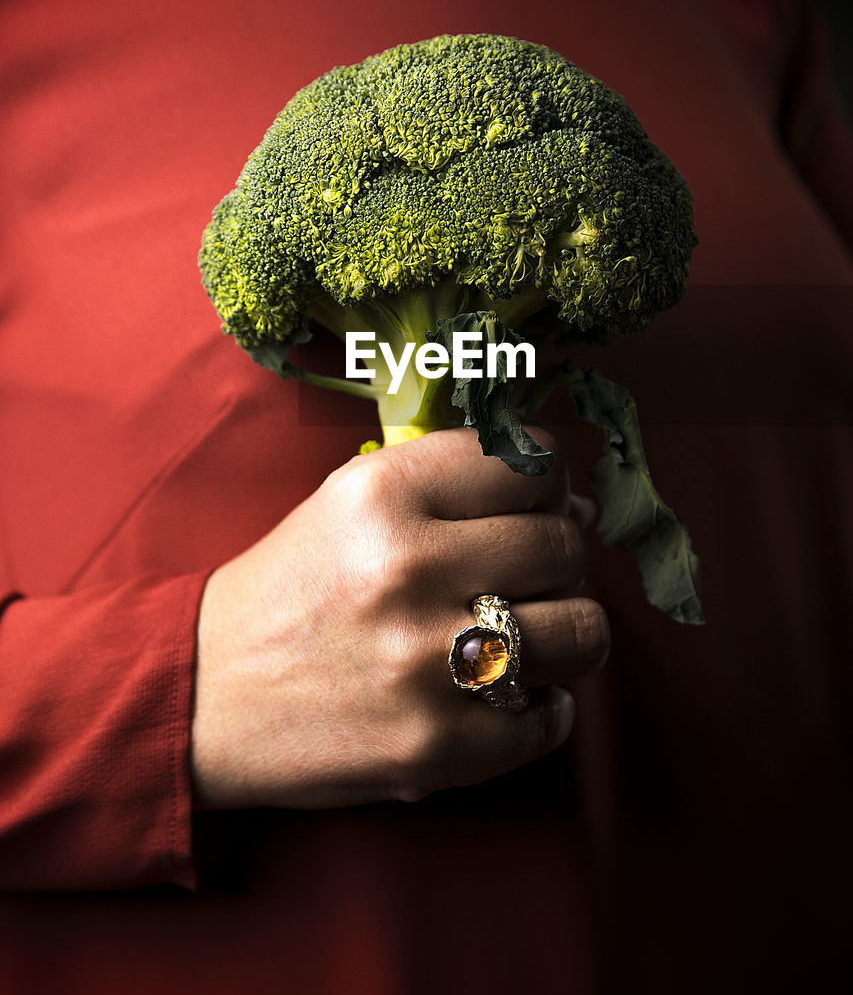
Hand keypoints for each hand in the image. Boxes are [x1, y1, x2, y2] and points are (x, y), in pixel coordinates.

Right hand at [191, 428, 609, 809]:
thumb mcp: (350, 500)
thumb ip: (454, 485)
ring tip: (525, 638)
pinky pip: (553, 717)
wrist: (205, 694)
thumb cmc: (294, 588)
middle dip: (557, 561)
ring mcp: (424, 662)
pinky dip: (542, 708)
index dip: (550, 485)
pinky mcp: (437, 747)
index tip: (540, 505)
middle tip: (523, 577)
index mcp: (383, 493)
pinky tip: (502, 696)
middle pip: (564, 546)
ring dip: (564, 633)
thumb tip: (577, 506)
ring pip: (582, 629)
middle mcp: (406, 567)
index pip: (532, 464)